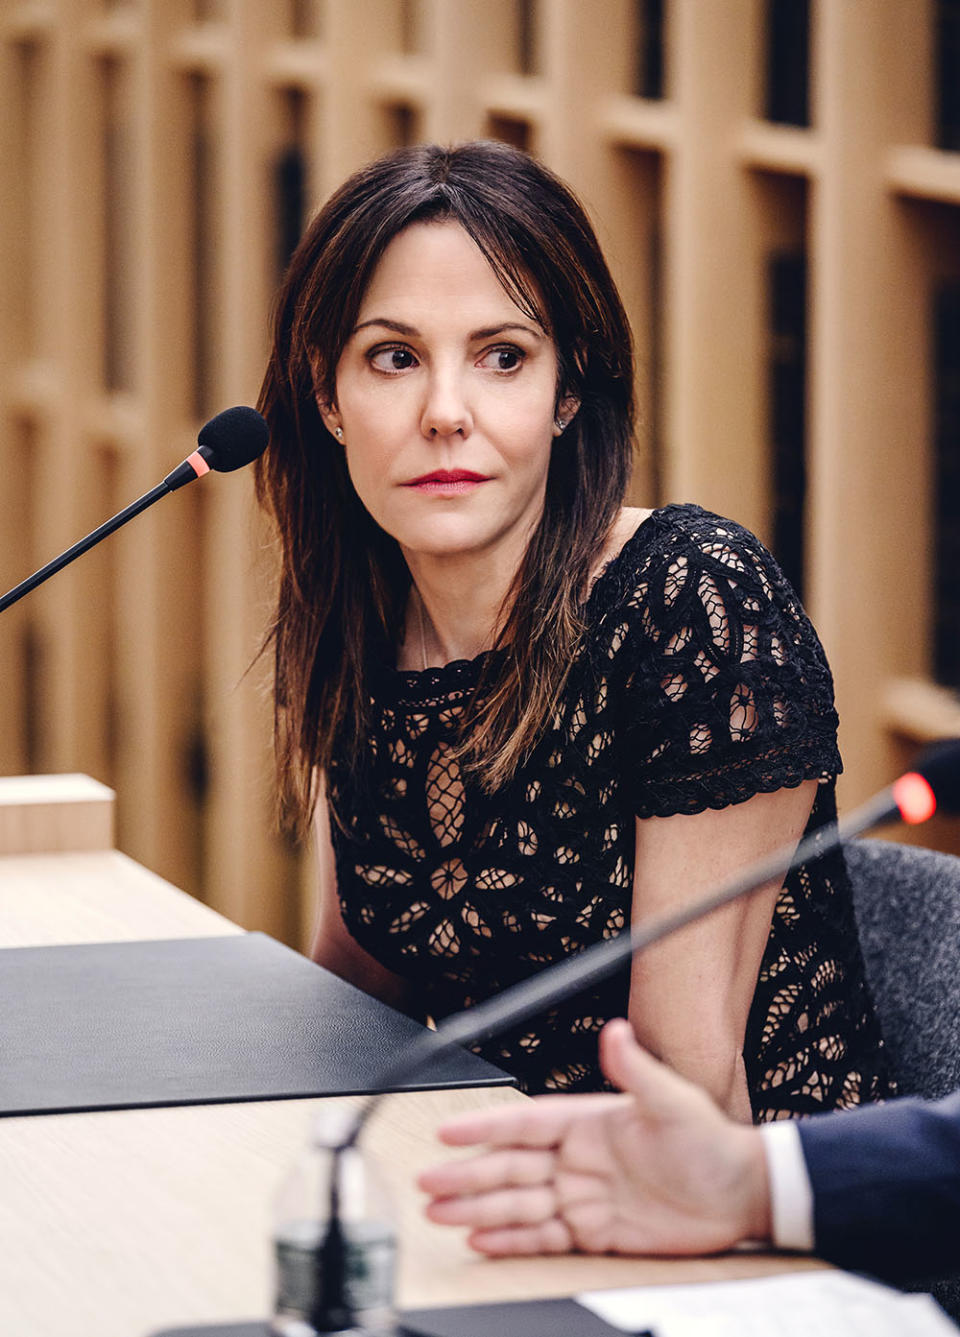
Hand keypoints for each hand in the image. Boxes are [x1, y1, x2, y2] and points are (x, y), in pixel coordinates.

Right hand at [418, 1018, 771, 1256]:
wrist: (740, 1193)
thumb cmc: (710, 1141)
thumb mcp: (673, 1101)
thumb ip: (637, 1070)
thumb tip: (614, 1030)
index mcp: (587, 1121)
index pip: (524, 1122)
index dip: (485, 1126)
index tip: (448, 1132)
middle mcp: (576, 1158)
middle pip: (509, 1167)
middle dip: (467, 1176)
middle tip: (427, 1182)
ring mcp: (582, 1195)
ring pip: (518, 1204)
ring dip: (478, 1210)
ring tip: (439, 1215)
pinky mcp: (594, 1233)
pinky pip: (543, 1237)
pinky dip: (511, 1240)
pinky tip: (480, 1241)